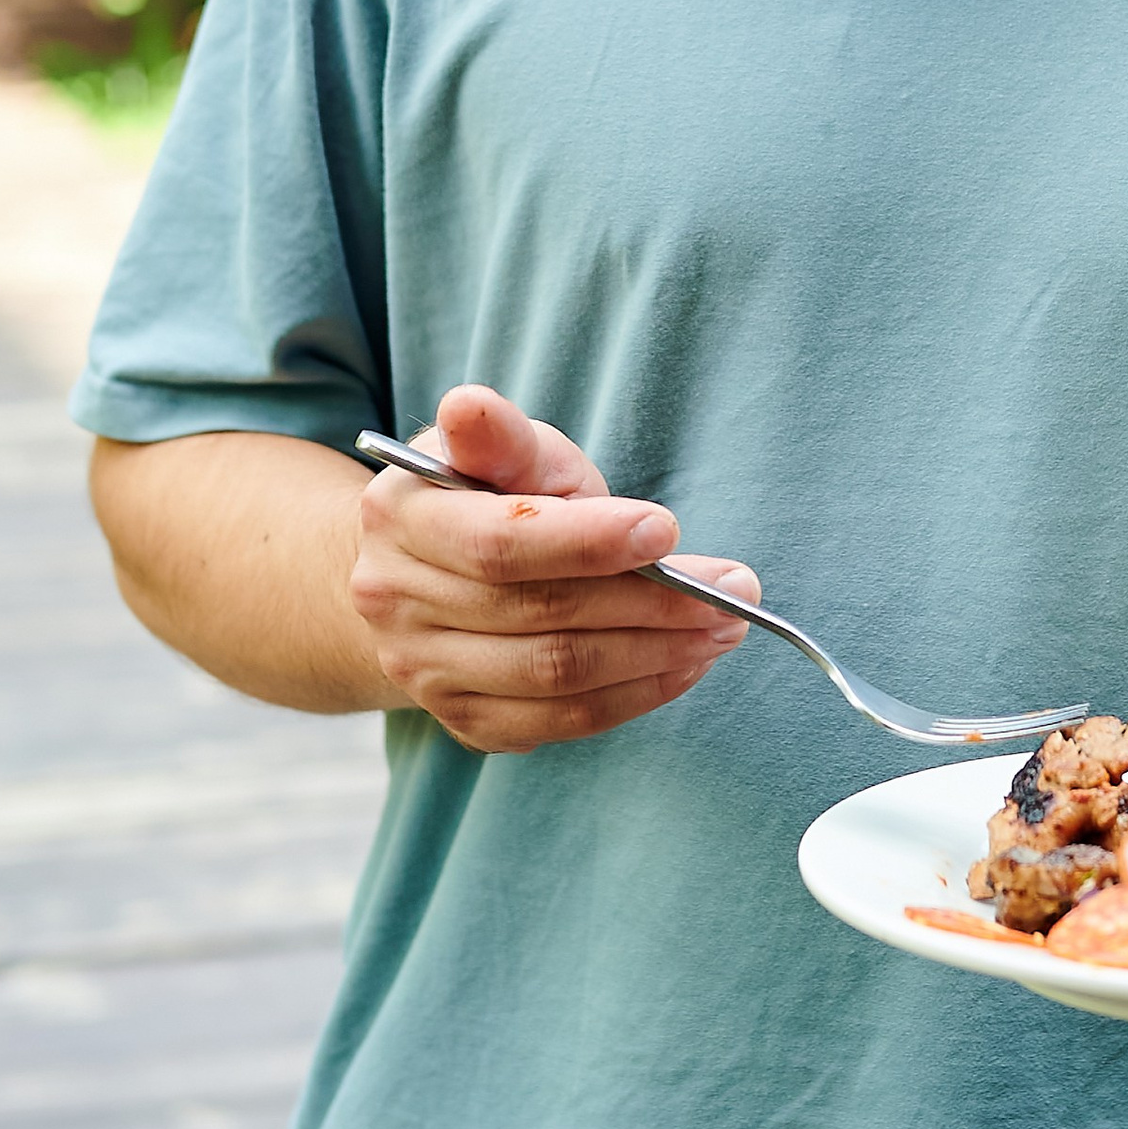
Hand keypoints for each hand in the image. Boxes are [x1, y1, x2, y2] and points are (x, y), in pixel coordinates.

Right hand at [348, 383, 756, 754]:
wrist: (428, 573)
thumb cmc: (487, 497)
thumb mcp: (502, 450)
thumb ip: (503, 437)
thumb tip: (472, 406)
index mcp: (399, 518)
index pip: (501, 542)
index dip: (589, 541)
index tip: (669, 530)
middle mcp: (395, 603)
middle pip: (542, 615)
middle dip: (652, 603)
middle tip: (733, 589)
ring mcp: (423, 671)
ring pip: (557, 676)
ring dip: (657, 655)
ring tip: (722, 627)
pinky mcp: (464, 720)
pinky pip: (561, 722)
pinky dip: (634, 696)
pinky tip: (682, 665)